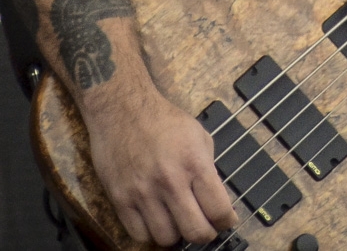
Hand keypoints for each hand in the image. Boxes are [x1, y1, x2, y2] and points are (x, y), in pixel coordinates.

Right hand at [82, 80, 235, 246]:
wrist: (122, 108)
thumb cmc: (163, 119)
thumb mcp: (198, 135)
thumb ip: (208, 168)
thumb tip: (215, 198)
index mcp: (195, 163)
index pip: (218, 210)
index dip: (226, 222)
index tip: (225, 221)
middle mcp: (170, 181)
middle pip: (195, 232)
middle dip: (205, 234)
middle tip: (204, 228)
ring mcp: (143, 193)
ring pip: (166, 239)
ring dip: (176, 235)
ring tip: (177, 222)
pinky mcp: (120, 199)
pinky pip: (139, 234)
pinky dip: (151, 233)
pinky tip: (156, 220)